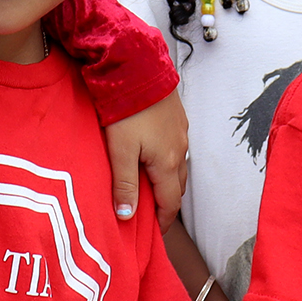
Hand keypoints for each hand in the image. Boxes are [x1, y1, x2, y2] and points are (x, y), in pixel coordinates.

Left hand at [101, 90, 188, 227]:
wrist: (138, 68)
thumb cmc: (127, 110)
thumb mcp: (120, 150)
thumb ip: (125, 184)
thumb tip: (127, 216)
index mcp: (167, 162)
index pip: (170, 202)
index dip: (164, 220)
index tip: (156, 233)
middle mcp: (179, 149)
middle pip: (178, 186)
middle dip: (168, 203)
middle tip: (152, 214)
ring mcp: (181, 132)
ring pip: (178, 165)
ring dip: (168, 180)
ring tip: (152, 187)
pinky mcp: (177, 117)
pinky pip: (176, 147)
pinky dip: (168, 160)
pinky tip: (153, 155)